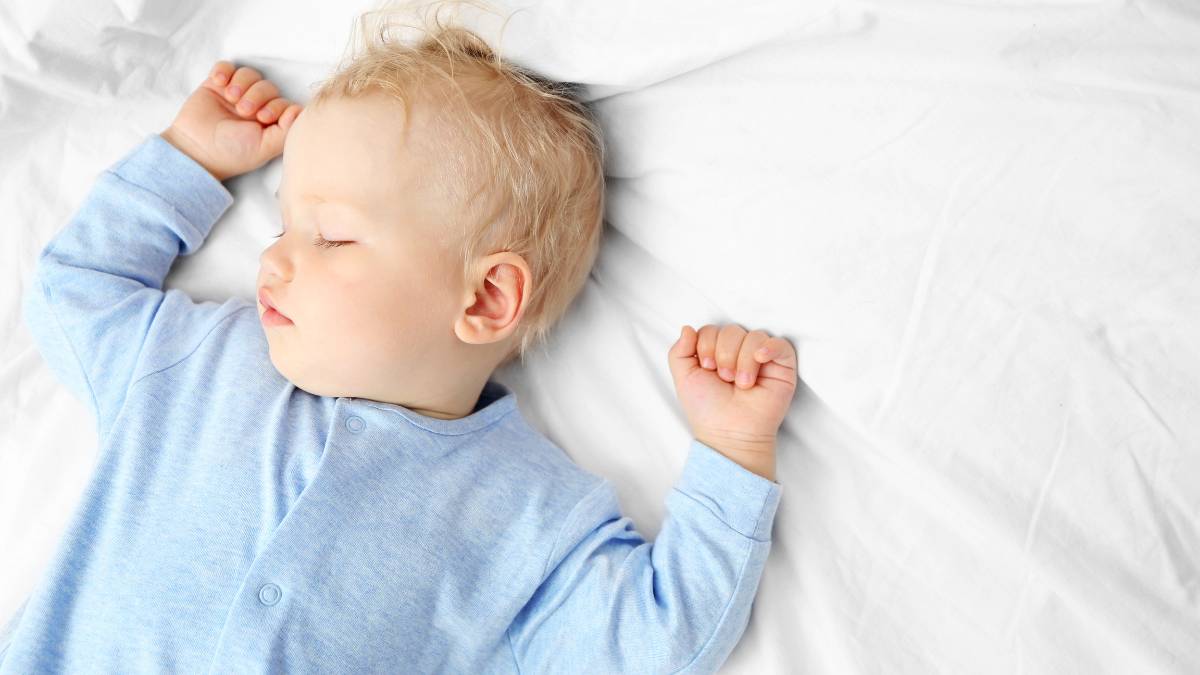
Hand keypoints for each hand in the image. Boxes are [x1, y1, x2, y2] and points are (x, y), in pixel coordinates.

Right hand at [159, 61, 303, 181]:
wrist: (196, 150)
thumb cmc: (232, 153)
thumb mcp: (265, 147)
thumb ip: (286, 131)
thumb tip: (300, 110)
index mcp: (270, 122)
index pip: (284, 103)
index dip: (277, 105)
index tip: (263, 117)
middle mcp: (255, 107)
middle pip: (268, 86)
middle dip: (258, 95)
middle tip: (243, 110)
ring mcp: (235, 95)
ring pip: (249, 74)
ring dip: (242, 82)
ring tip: (230, 97)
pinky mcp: (215, 85)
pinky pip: (225, 66)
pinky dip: (224, 70)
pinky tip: (218, 82)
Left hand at [667, 324, 796, 480]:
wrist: (730, 433)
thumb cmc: (708, 410)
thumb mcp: (684, 378)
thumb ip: (678, 352)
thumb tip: (687, 328)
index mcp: (716, 352)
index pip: (711, 330)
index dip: (706, 345)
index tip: (707, 368)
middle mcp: (739, 352)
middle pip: (732, 330)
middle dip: (724, 354)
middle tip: (725, 378)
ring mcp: (762, 359)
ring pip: (754, 336)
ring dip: (743, 360)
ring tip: (742, 384)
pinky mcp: (783, 367)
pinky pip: (780, 344)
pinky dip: (769, 347)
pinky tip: (760, 359)